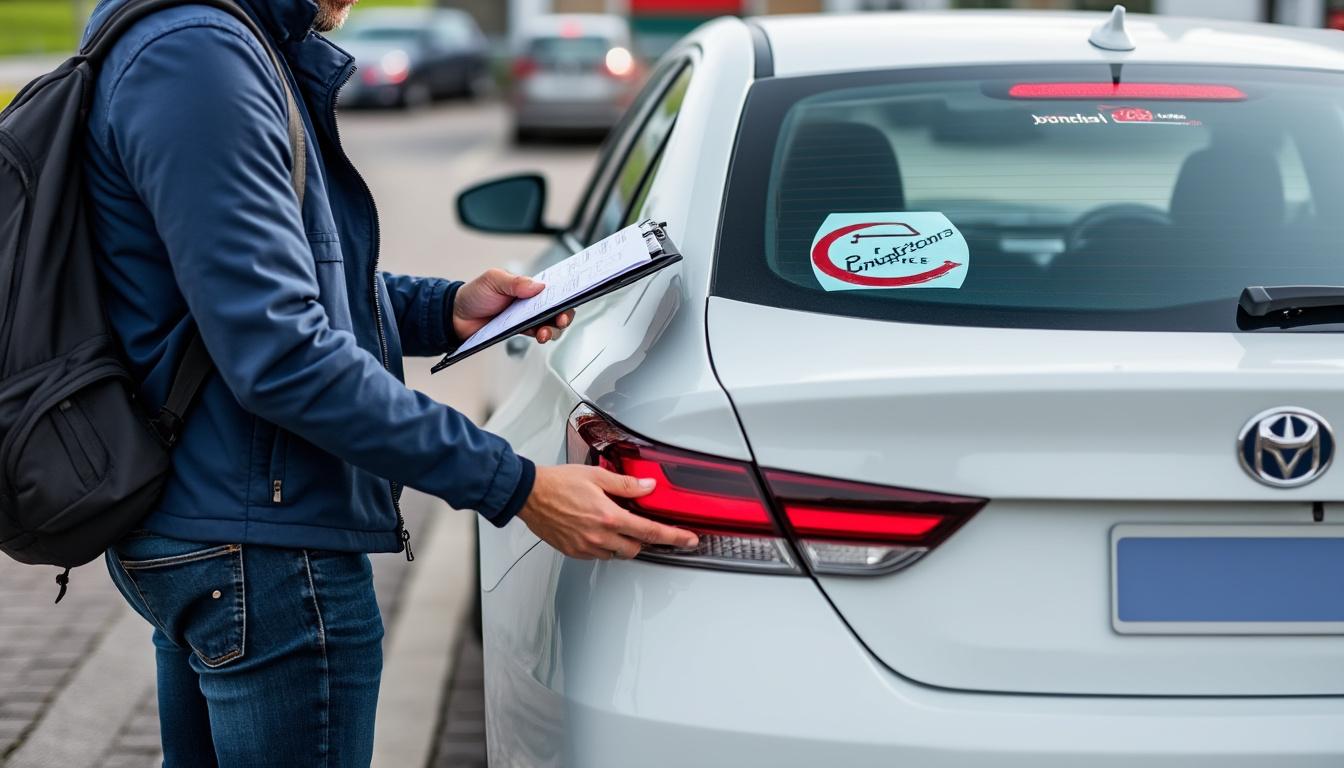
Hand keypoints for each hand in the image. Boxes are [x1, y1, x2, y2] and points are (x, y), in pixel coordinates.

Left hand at [452, 268, 575, 343]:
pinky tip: (539, 335)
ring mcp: (526, 317)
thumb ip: (515, 282)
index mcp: (527, 285)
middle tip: (562, 317)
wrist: (456, 317)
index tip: (572, 295)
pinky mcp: (519, 331)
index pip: (552, 288)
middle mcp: (530, 301)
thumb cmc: (474, 294)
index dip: (566, 292)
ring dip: (553, 328)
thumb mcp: (493, 280)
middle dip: (564, 313)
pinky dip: (541, 335)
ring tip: (546, 332)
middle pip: (557, 308)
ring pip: (549, 323)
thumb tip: (537, 285)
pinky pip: (536, 333)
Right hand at [518, 465, 699, 559]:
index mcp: (609, 517)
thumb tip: (649, 487)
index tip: (689, 540)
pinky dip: (603, 545)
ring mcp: (585, 547)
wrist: (528, 494)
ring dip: (622, 543)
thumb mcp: (597, 476)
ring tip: (612, 524)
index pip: (651, 532)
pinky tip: (596, 529)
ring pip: (616, 554)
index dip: (674, 537)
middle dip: (642, 539)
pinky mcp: (573, 552)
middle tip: (640, 525)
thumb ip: (626, 485)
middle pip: (636, 548)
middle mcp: (599, 536)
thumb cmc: (558, 483)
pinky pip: (598, 555)